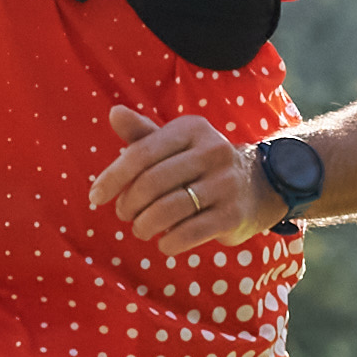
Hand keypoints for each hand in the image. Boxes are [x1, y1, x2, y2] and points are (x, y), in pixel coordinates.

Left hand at [90, 103, 276, 253]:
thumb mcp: (176, 144)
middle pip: (152, 183)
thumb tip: (114, 113)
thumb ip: (143, 134)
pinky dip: (168, 242)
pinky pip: (188, 233)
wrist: (261, 184)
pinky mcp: (233, 214)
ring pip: (168, 210)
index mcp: (191, 129)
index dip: (113, 177)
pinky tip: (164, 242)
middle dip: (129, 204)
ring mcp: (225, 183)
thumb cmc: (202, 165)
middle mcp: (212, 151)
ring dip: (145, 225)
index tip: (95, 197)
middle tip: (124, 215)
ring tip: (141, 228)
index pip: (141, 153)